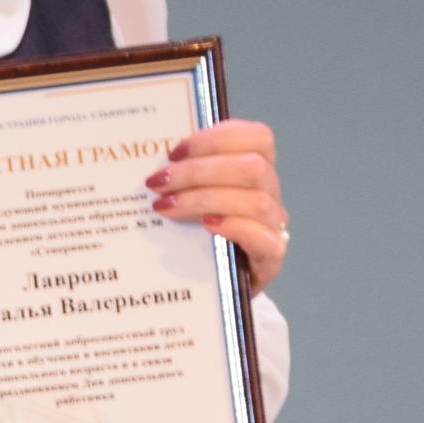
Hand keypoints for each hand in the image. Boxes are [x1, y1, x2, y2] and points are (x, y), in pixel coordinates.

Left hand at [149, 118, 288, 288]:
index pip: (256, 137)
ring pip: (256, 200)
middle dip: (198, 170)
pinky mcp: (270, 259)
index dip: (216, 137)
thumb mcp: (191, 197)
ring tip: (164, 207)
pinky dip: (233, 226)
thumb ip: (182, 176)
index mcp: (254, 170)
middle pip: (252, 167)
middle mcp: (270, 194)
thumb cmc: (197, 234)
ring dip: (204, 198)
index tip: (174, 151)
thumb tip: (150, 161)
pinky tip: (205, 226)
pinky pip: (264, 238)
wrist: (214, 285)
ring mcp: (273, 226)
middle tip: (158, 182)